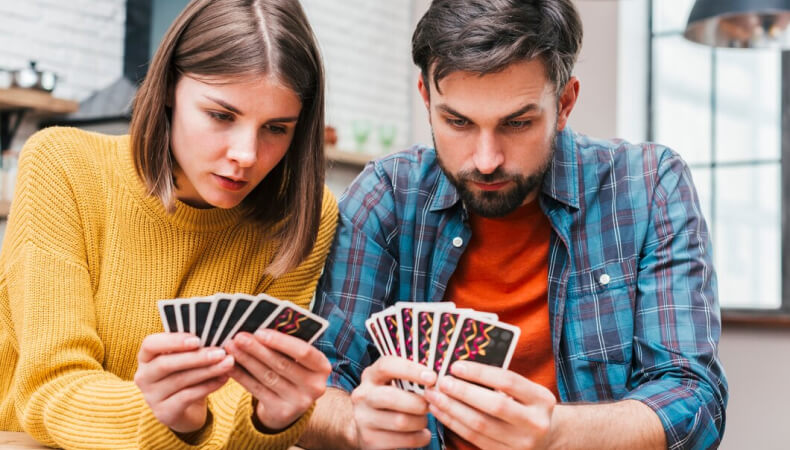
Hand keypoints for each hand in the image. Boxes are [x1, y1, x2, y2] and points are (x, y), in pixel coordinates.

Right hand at [134, 333, 233, 432]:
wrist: (185, 410)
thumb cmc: (186, 375)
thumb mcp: (186, 360)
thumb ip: (194, 348)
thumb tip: (217, 335)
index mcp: (146, 357)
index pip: (150, 344)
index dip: (173, 341)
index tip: (197, 340)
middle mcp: (144, 376)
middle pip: (165, 363)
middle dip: (196, 357)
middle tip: (220, 352)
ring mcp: (151, 397)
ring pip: (179, 380)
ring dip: (207, 370)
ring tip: (228, 363)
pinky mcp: (164, 413)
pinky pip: (187, 397)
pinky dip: (208, 386)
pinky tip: (223, 379)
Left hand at [225, 329, 331, 431]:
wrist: (292, 404)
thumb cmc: (294, 371)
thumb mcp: (299, 360)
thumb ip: (287, 346)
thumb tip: (259, 329)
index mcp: (322, 367)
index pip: (304, 352)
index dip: (281, 342)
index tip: (259, 332)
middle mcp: (315, 386)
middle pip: (282, 364)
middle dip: (258, 349)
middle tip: (239, 337)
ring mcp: (299, 402)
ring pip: (267, 376)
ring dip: (247, 360)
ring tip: (231, 347)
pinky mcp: (281, 412)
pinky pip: (258, 390)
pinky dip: (242, 376)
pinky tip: (230, 366)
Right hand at [350, 356, 437, 448]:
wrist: (365, 427)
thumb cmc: (390, 400)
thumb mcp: (392, 384)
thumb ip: (410, 379)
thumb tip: (438, 381)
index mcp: (371, 376)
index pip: (387, 366)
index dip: (411, 370)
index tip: (432, 378)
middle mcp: (363, 395)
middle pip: (392, 397)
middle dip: (418, 402)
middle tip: (430, 406)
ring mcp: (364, 419)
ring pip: (400, 421)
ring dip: (421, 422)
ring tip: (424, 420)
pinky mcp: (370, 440)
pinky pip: (403, 440)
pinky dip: (419, 438)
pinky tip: (422, 434)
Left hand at [424, 361, 555, 449]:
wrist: (544, 438)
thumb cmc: (526, 406)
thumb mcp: (525, 391)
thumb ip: (499, 381)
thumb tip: (460, 369)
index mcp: (542, 399)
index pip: (508, 381)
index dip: (480, 373)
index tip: (456, 366)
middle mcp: (535, 423)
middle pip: (494, 405)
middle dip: (463, 392)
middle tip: (441, 382)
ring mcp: (522, 444)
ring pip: (480, 425)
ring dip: (452, 409)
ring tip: (434, 396)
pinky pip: (474, 439)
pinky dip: (454, 424)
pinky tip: (441, 412)